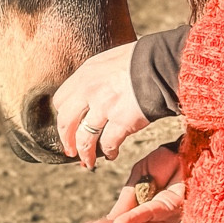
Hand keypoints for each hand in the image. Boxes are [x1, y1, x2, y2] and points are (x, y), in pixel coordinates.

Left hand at [51, 43, 147, 167]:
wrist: (163, 64)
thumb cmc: (143, 61)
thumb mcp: (110, 61)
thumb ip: (97, 77)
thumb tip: (92, 94)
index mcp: (85, 73)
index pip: (61, 99)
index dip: (63, 116)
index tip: (68, 125)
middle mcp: (89, 90)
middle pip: (66, 122)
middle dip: (66, 139)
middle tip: (70, 150)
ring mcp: (104, 106)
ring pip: (84, 138)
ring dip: (85, 153)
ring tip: (88, 162)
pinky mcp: (121, 121)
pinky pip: (108, 143)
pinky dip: (109, 152)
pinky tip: (112, 155)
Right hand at [75, 144, 184, 222]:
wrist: (189, 148)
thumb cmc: (167, 162)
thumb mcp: (139, 177)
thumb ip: (128, 198)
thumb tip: (112, 220)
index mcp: (147, 215)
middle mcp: (157, 221)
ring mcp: (166, 217)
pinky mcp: (173, 206)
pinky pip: (150, 214)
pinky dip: (133, 219)